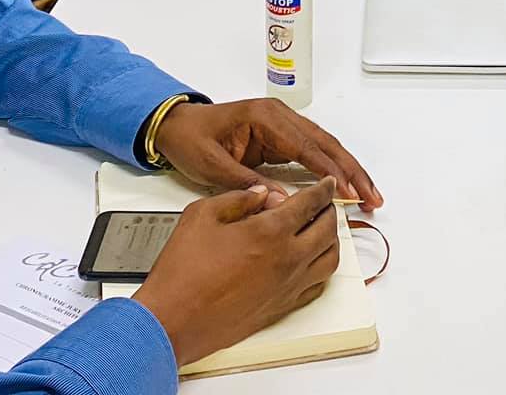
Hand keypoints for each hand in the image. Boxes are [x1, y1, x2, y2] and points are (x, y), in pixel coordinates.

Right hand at [132, 180, 341, 367]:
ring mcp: (287, 287)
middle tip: (324, 203)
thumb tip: (260, 194)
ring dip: (331, 239)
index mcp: (270, 232)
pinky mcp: (280, 308)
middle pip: (328, 229)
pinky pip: (316, 286)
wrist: (173, 321)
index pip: (311, 203)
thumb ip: (237, 198)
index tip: (326, 184)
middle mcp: (287, 260)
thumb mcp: (202, 215)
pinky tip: (312, 262)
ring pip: (329, 259)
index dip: (323, 189)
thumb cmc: (183, 273)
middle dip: (330, 211)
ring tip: (322, 229)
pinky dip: (321, 269)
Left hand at [153, 97, 382, 209]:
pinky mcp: (280, 137)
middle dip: (351, 170)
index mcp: (265, 117)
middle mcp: (279, 116)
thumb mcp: (212, 166)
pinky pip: (313, 152)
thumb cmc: (191, 141)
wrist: (176, 127)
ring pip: (325, 147)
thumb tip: (279, 202)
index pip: (306, 146)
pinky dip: (331, 168)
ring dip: (347, 169)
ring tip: (368, 192)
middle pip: (325, 143)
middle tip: (372, 195)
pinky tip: (345, 185)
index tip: (348, 191)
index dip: (329, 171)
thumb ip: (246, 183)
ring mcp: (282, 124)